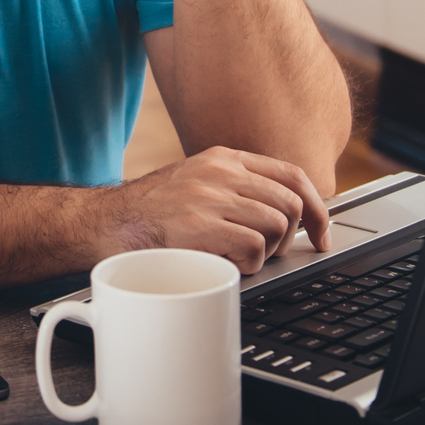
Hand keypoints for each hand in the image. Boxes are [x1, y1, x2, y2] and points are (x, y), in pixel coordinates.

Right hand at [96, 146, 331, 275]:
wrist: (103, 224)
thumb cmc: (149, 214)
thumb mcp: (196, 183)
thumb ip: (235, 188)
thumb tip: (286, 213)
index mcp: (223, 158)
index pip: (291, 174)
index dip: (317, 208)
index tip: (321, 233)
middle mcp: (220, 171)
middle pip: (290, 204)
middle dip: (289, 237)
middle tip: (267, 253)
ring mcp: (209, 196)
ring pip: (276, 226)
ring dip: (266, 253)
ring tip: (237, 257)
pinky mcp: (199, 224)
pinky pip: (254, 249)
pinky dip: (248, 265)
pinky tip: (224, 264)